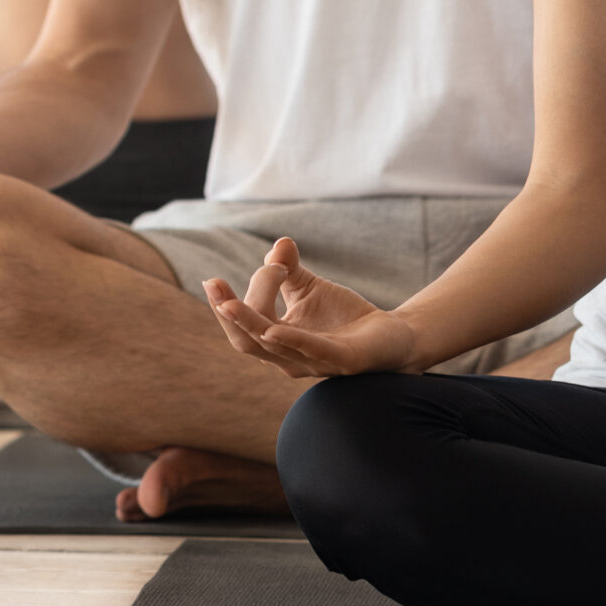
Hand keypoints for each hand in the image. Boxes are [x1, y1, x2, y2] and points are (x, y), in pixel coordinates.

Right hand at [205, 238, 418, 377]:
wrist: (392, 336)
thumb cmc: (345, 317)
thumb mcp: (309, 289)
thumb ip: (288, 269)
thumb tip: (279, 242)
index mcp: (277, 343)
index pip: (245, 324)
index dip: (241, 295)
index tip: (264, 263)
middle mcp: (289, 358)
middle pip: (246, 341)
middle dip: (227, 314)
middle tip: (212, 285)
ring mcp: (314, 363)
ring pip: (271, 348)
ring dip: (248, 323)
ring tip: (227, 304)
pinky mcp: (343, 362)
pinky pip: (312, 352)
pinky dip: (291, 340)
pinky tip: (273, 329)